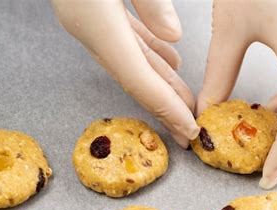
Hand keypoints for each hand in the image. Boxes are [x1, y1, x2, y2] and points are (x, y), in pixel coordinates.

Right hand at [52, 0, 199, 146]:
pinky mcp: (91, 8)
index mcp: (96, 22)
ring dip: (159, 82)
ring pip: (131, 61)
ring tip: (185, 100)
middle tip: (189, 129)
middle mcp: (89, 28)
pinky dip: (148, 53)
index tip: (188, 130)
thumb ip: (149, 0)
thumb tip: (174, 38)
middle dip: (165, 105)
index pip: (137, 78)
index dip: (165, 108)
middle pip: (134, 78)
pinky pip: (124, 40)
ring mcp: (87, 20)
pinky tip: (169, 60)